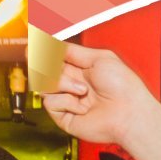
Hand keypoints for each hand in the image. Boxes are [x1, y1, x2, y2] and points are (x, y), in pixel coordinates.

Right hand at [41, 43, 159, 147]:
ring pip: (44, 84)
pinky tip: (83, 106)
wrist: (129, 112)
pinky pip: (50, 102)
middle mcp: (72, 84)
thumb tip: (51, 43)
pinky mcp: (64, 116)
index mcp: (81, 70)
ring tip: (83, 90)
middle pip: (43, 69)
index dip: (41, 53)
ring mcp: (67, 100)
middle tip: (50, 62)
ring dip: (63, 83)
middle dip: (47, 64)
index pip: (53, 58)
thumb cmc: (123, 87)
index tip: (31, 47)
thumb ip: (73, 50)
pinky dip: (67, 101)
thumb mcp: (99, 58)